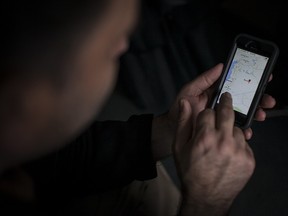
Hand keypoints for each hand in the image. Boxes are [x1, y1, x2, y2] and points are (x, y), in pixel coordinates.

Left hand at [168, 63, 275, 139]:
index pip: (236, 83)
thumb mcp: (189, 90)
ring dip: (255, 113)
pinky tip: (247, 131)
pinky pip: (235, 127)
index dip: (250, 80)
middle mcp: (221, 102)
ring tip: (260, 114)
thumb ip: (204, 79)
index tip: (262, 78)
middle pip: (244, 98)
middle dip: (258, 98)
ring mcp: (222, 115)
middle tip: (267, 100)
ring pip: (243, 113)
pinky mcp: (221, 128)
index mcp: (216, 91)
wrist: (173, 129)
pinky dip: (243, 129)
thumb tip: (220, 66)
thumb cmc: (180, 108)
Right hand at [174, 93, 254, 215]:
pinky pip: (245, 143)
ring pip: (237, 128)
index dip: (206, 114)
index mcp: (205, 137)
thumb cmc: (190, 171)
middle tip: (226, 97)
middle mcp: (224, 141)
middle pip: (228, 112)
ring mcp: (239, 150)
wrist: (206, 197)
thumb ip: (182, 122)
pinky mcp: (249, 159)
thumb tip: (185, 102)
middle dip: (226, 103)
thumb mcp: (179, 147)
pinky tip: (229, 152)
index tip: (205, 117)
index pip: (209, 112)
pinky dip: (238, 144)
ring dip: (230, 130)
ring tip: (222, 140)